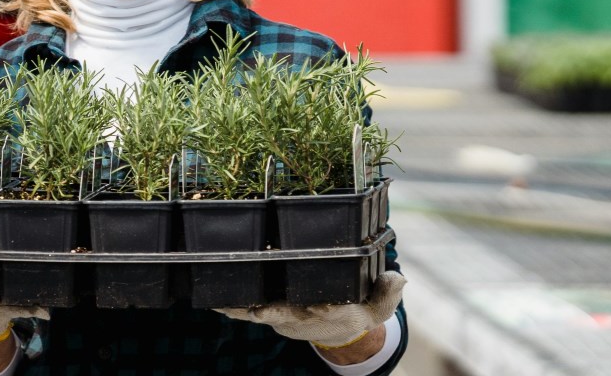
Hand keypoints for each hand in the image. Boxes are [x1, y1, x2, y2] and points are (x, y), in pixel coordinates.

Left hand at [214, 271, 405, 348]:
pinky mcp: (271, 314)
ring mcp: (286, 317)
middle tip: (260, 309)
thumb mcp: (380, 305)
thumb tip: (398, 277)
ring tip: (221, 305)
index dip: (326, 309)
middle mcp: (307, 317)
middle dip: (275, 312)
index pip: (331, 311)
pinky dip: (232, 308)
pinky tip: (213, 302)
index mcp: (334, 312)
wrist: (340, 332)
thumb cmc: (360, 309)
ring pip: (262, 314)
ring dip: (242, 311)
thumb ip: (388, 291)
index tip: (322, 306)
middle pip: (289, 315)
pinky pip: (248, 311)